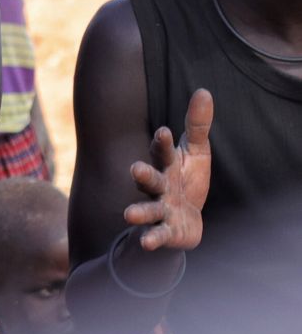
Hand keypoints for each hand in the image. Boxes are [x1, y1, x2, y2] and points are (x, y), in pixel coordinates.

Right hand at [123, 89, 213, 250]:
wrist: (184, 220)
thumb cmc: (186, 181)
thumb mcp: (195, 153)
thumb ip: (196, 124)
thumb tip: (204, 91)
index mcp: (167, 167)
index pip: (163, 153)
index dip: (162, 144)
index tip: (163, 131)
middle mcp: (159, 187)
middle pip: (150, 180)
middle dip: (143, 175)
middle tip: (135, 169)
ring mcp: (161, 210)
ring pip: (147, 209)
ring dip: (138, 211)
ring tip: (128, 214)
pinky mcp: (167, 231)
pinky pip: (158, 235)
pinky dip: (152, 239)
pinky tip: (147, 242)